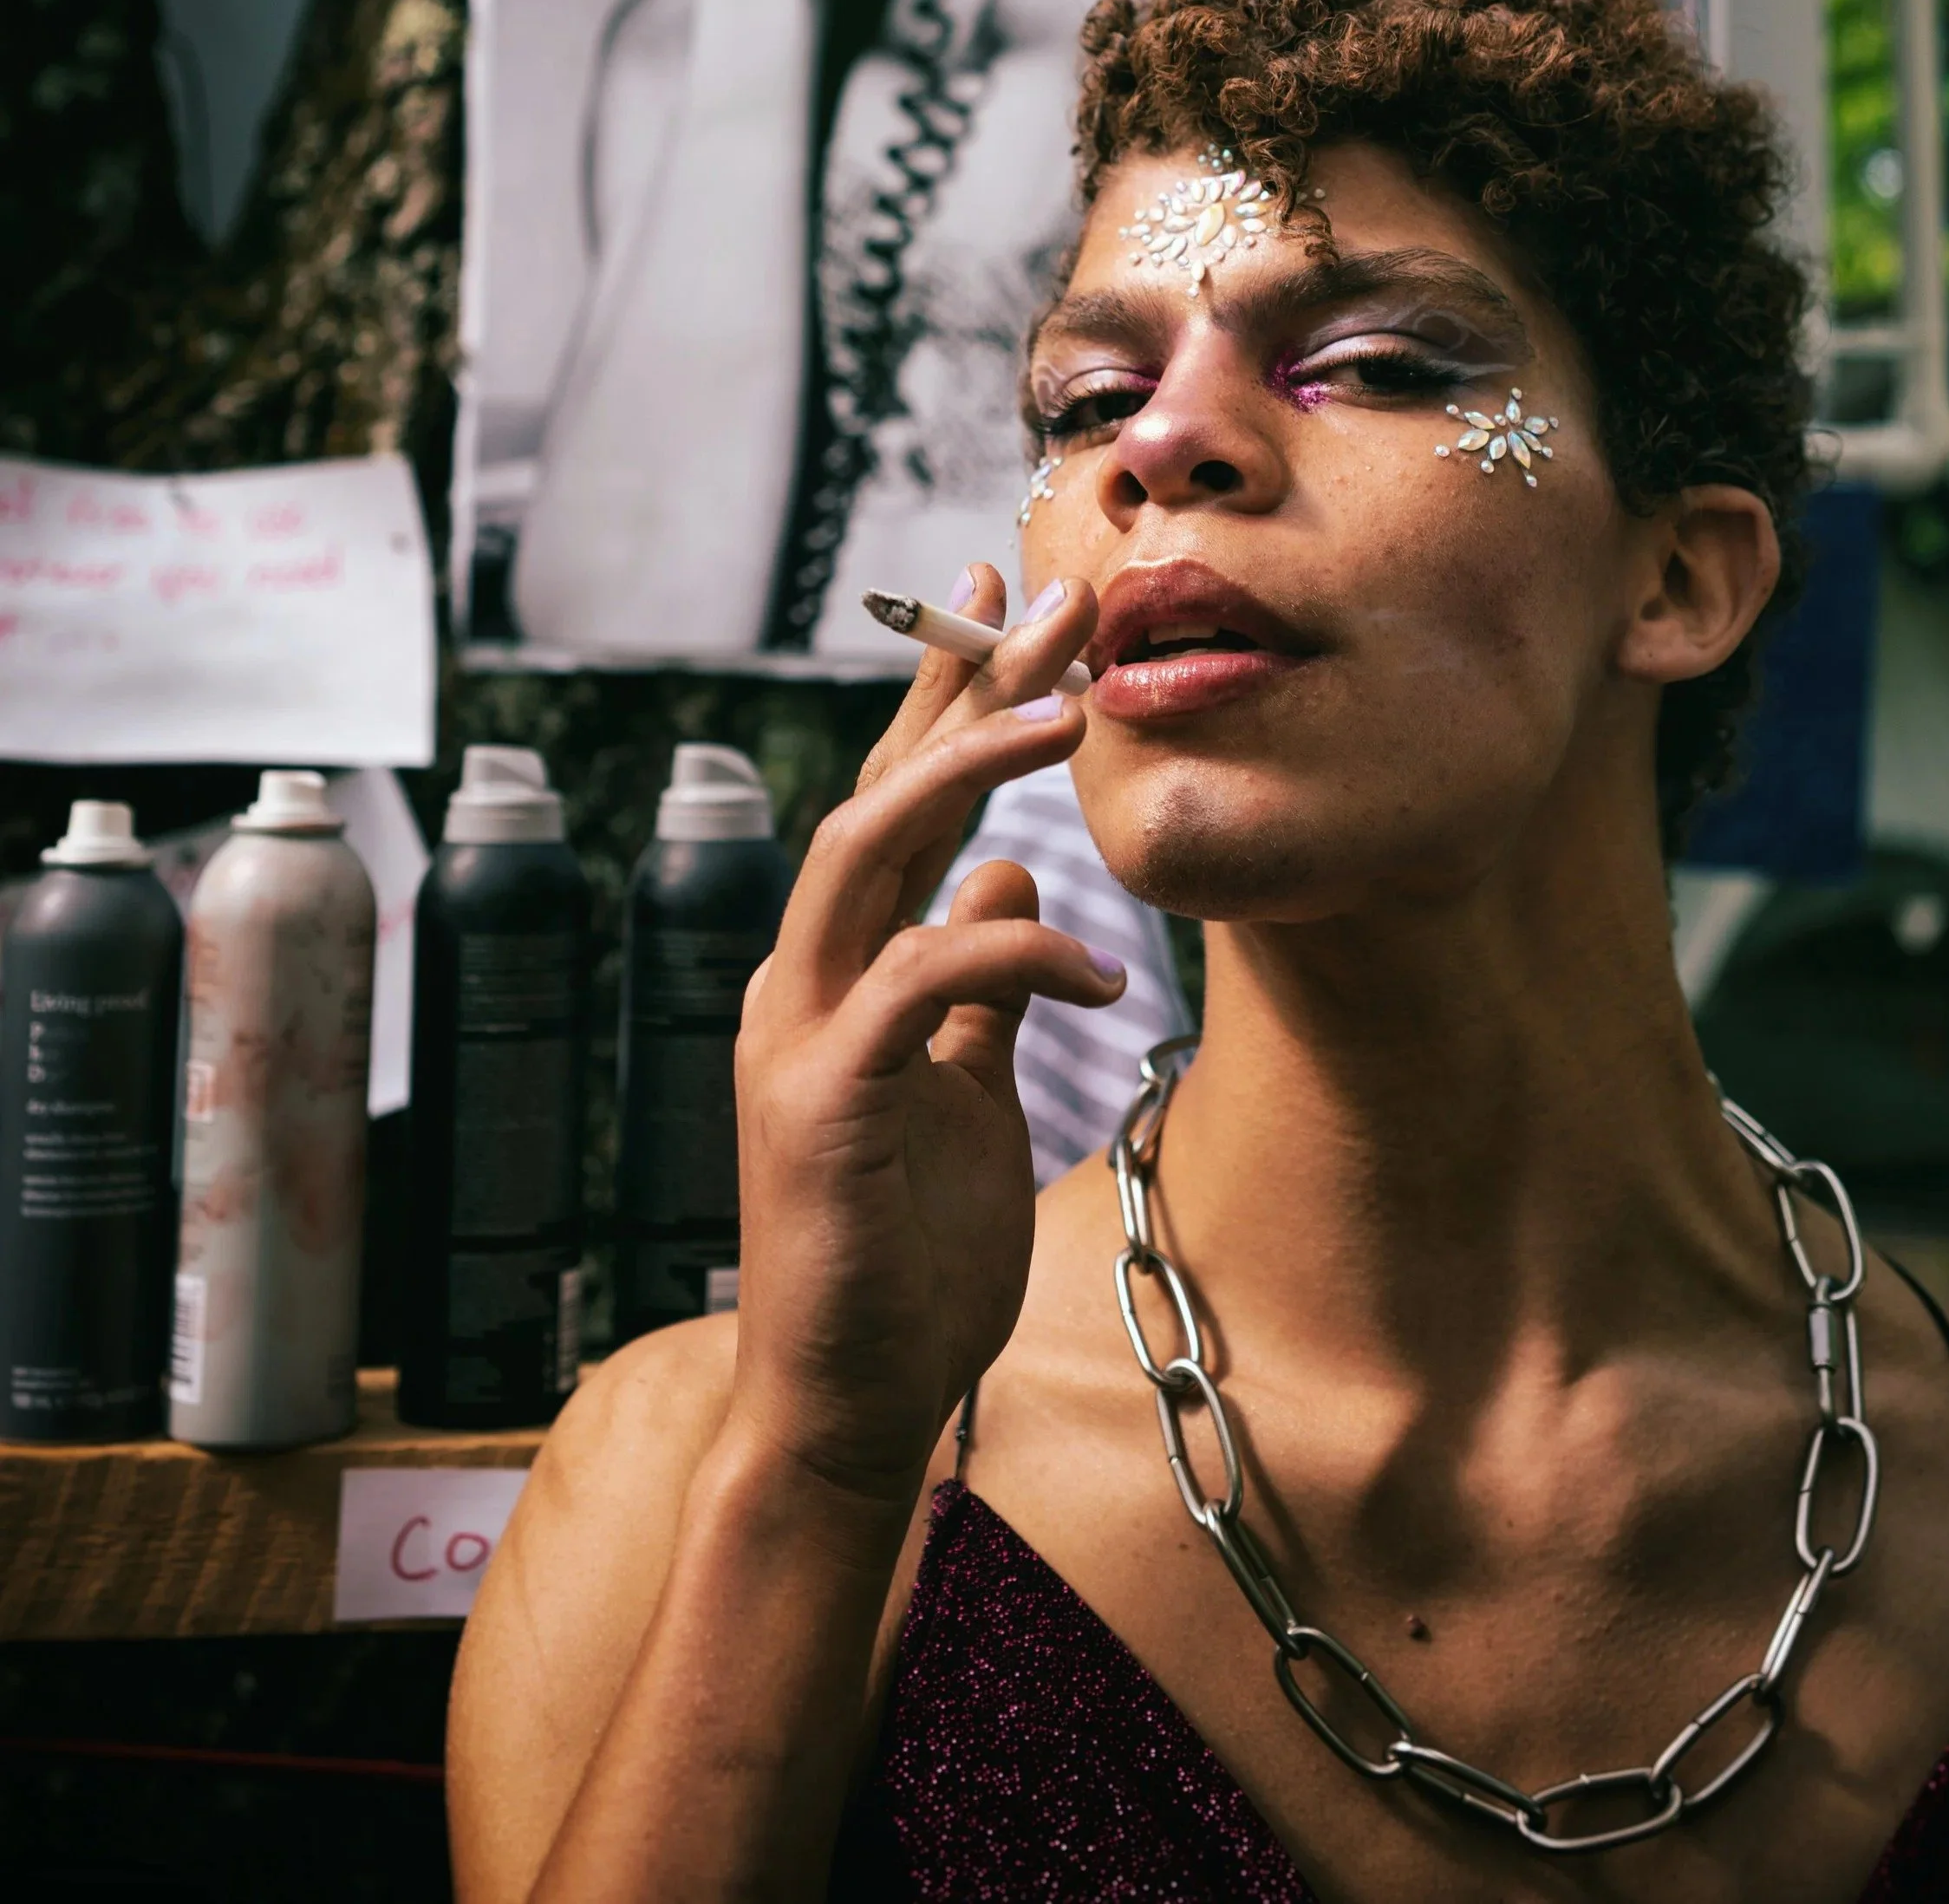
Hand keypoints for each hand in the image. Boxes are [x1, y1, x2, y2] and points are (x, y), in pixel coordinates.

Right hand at [727, 567, 1117, 1506]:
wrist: (847, 1411)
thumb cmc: (905, 1264)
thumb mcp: (960, 1097)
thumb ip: (972, 988)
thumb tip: (1006, 877)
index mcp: (836, 974)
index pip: (892, 805)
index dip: (943, 699)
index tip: (1000, 600)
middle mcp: (802, 982)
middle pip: (877, 796)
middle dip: (959, 689)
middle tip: (1044, 595)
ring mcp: (800, 1038)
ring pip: (864, 858)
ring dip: (962, 774)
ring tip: (1065, 712)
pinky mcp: (823, 1105)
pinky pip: (914, 987)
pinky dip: (1005, 954)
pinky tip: (1090, 962)